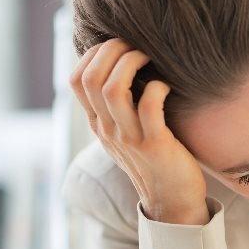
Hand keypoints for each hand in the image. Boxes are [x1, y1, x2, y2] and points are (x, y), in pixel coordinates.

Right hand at [69, 38, 207, 224]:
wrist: (172, 202)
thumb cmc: (155, 162)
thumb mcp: (126, 135)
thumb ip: (118, 108)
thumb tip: (122, 69)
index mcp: (98, 125)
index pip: (76, 80)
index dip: (94, 54)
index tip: (118, 46)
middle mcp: (108, 131)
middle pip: (92, 78)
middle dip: (113, 51)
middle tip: (137, 45)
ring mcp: (130, 139)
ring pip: (114, 89)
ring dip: (132, 63)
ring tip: (150, 58)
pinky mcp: (155, 146)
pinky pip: (149, 107)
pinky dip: (157, 88)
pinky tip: (167, 86)